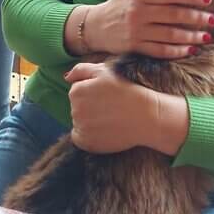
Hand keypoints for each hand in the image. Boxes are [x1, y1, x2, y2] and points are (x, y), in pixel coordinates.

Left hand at [65, 63, 186, 154]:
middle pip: (77, 108)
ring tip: (110, 119)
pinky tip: (105, 131)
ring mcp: (80, 128)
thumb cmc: (127, 91)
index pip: (77, 92)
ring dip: (90, 122)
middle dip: (90, 107)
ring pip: (79, 123)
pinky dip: (89, 137)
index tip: (107, 96)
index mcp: (76, 91)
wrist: (147, 116)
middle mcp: (74, 110)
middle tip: (110, 108)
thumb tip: (66, 77)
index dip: (92, 93)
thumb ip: (81, 70)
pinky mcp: (87, 143)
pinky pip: (80, 139)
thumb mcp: (105, 71)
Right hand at [85, 0, 213, 57]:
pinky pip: (160, 50)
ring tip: (206, 36)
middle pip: (173, 15)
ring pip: (169, 34)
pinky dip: (177, 51)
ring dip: (191, 36)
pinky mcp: (135, 47)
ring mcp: (136, 31)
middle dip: (196, 17)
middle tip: (213, 20)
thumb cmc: (115, 6)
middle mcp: (138, 13)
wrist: (93, 27)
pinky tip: (190, 49)